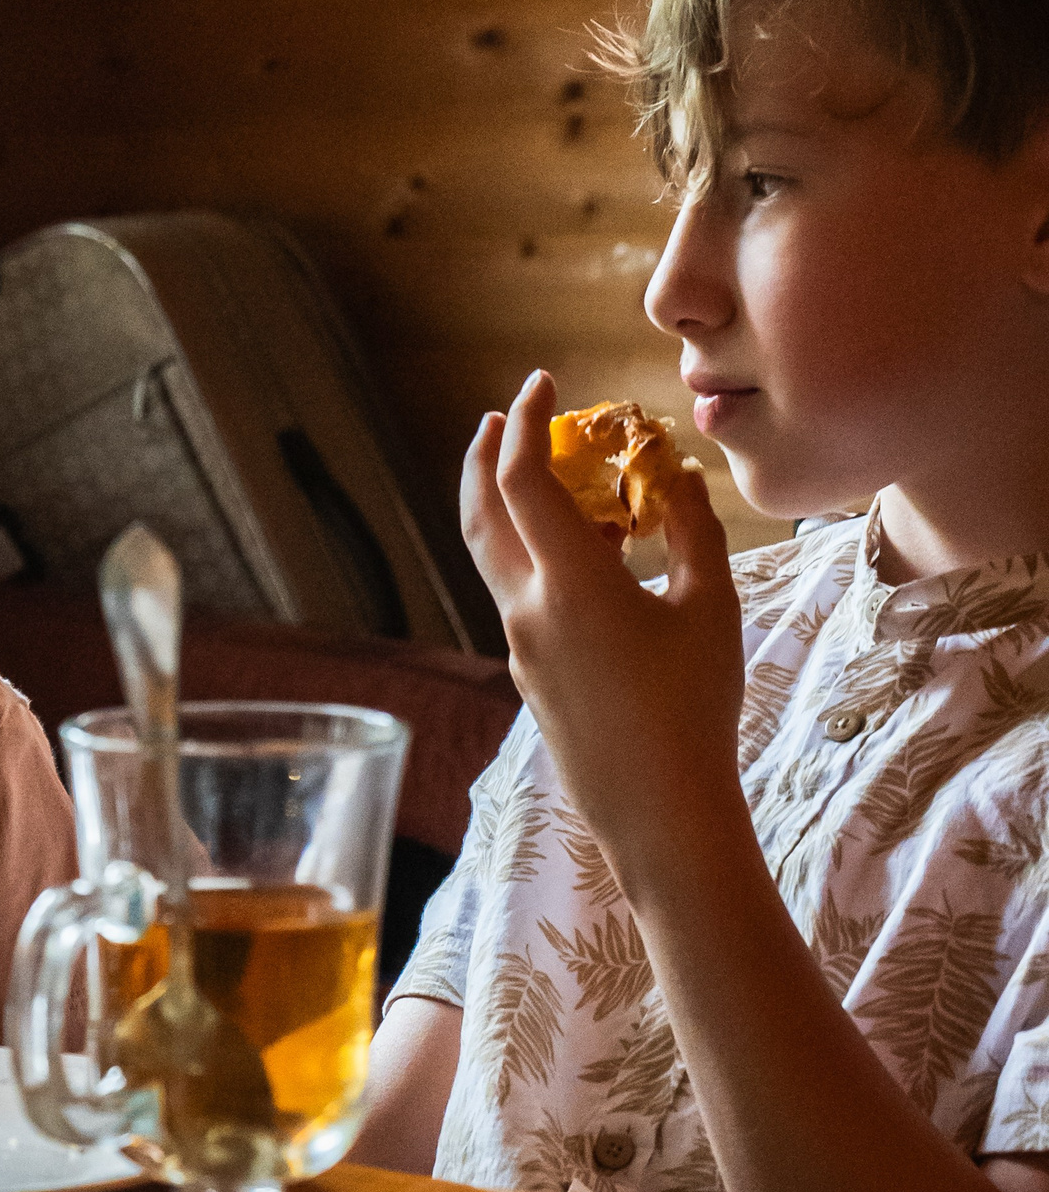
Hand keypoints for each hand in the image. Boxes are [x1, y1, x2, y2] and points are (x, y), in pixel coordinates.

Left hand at [461, 370, 744, 871]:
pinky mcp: (529, 672)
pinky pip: (515, 593)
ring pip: (490, 556)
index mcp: (568, 584)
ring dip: (500, 504)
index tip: (542, 384)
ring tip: (531, 471)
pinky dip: (526, 551)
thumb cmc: (695, 707)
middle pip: (480, 515)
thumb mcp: (711, 607)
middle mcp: (526, 609)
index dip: (527, 423)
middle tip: (499, 417)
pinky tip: (568, 548)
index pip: (524, 480)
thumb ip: (691, 530)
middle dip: (484, 457)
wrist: (658, 807)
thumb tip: (674, 477)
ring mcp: (520, 644)